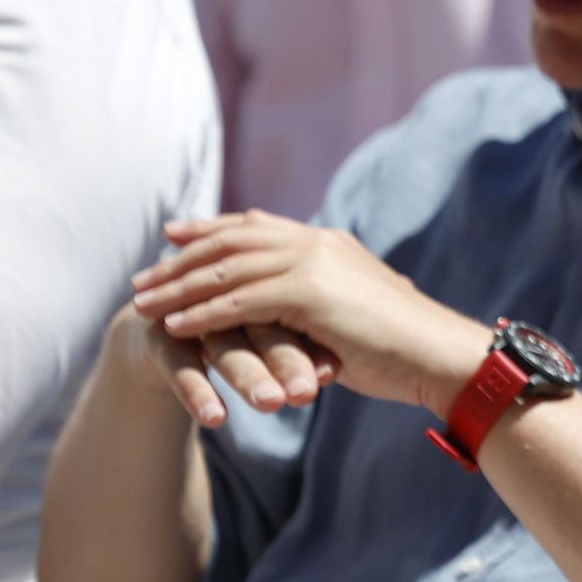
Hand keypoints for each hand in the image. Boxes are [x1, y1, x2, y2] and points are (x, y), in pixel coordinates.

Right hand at [106, 295, 337, 429]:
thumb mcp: (270, 341)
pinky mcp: (158, 337)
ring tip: (271, 404)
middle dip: (286, 359)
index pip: (295, 311)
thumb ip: (305, 346)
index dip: (314, 343)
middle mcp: (227, 293)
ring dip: (247, 374)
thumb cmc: (234, 340)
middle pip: (263, 323)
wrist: (163, 342)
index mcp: (263, 284)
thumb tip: (343, 367)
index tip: (334, 376)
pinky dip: (198, 392)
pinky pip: (180, 365)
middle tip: (306, 393)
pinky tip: (215, 419)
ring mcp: (190, 312)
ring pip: (225, 343)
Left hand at [129, 213, 490, 420]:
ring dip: (180, 287)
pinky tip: (175, 326)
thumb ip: (316, 306)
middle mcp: (318, 243)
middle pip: (231, 241)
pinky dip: (203, 313)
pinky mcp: (310, 293)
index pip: (255, 226)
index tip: (174, 235)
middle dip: (181, 258)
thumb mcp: (352, 315)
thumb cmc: (404, 348)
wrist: (439, 355)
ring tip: (142, 305)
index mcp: (329, 243)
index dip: (210, 229)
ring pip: (228, 269)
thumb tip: (292, 321)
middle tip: (142, 278)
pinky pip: (239, 301)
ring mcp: (314, 264)